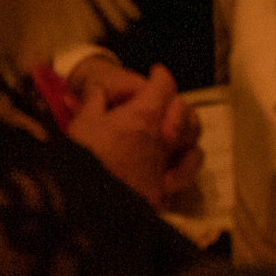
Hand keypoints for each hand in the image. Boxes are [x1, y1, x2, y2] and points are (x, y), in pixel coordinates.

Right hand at [65, 64, 199, 208]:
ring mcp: (167, 164)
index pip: (163, 85)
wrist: (88, 203)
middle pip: (183, 110)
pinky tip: (183, 159)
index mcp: (144, 115)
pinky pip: (187, 173)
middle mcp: (164, 137)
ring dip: (187, 127)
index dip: (160, 75)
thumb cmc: (84, 156)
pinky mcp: (165, 189)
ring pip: (192, 139)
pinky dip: (187, 161)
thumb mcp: (83, 121)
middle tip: (163, 101)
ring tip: (177, 126)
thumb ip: (95, 101)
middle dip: (174, 100)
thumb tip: (100, 90)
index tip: (156, 72)